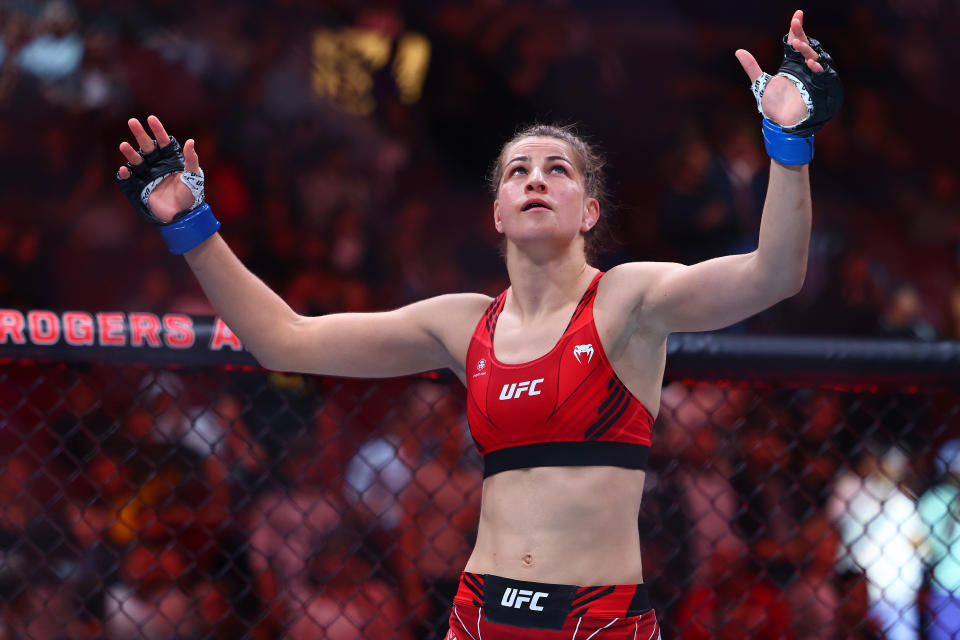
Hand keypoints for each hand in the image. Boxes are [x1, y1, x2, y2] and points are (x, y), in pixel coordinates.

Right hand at [117, 115, 199, 222]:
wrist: (184, 215)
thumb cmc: (191, 194)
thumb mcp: (194, 176)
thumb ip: (191, 160)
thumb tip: (190, 141)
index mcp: (171, 160)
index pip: (163, 142)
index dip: (157, 130)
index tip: (151, 119)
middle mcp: (158, 164)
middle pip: (147, 147)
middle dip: (140, 134)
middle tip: (132, 121)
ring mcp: (148, 175)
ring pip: (137, 160)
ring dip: (130, 153)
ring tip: (123, 145)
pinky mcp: (140, 187)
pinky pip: (130, 179)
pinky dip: (126, 174)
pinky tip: (125, 169)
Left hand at [735, 10, 822, 127]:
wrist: (781, 124)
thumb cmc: (774, 106)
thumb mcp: (760, 83)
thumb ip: (751, 67)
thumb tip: (738, 51)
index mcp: (792, 63)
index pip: (797, 40)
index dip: (797, 28)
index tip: (797, 14)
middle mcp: (804, 67)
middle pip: (806, 46)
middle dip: (801, 35)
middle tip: (795, 25)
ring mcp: (812, 77)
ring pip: (815, 57)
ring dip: (807, 50)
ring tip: (797, 44)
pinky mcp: (818, 88)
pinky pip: (822, 75)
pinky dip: (817, 68)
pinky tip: (810, 63)